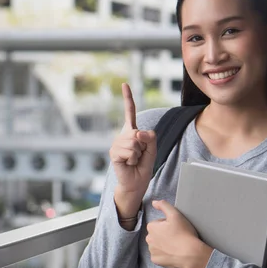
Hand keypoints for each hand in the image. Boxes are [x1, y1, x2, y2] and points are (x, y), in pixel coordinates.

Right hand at [109, 83, 156, 217]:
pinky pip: (130, 151)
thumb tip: (138, 132)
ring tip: (133, 160)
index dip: (128, 98)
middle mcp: (122, 135)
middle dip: (144, 146)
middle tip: (139, 156)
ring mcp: (116, 143)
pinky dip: (133, 159)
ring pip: (134, 142)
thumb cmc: (143, 166)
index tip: (124, 84)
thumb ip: (150, 138)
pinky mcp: (113, 153)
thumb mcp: (152, 150)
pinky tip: (128, 163)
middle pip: (138, 132)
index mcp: (132, 132)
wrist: (135, 182)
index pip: (130, 112)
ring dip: (138, 154)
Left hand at [146, 200, 212, 267]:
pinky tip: (173, 253)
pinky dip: (164, 255)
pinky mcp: (156, 261)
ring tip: (176, 245)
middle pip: (157, 234)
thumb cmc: (184, 233)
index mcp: (151, 227)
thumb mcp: (175, 214)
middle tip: (177, 236)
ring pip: (157, 245)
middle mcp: (148, 239)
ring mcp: (151, 251)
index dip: (168, 224)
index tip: (176, 228)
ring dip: (164, 244)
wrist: (191, 254)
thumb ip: (163, 205)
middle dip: (164, 234)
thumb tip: (154, 202)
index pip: (159, 223)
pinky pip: (158, 256)